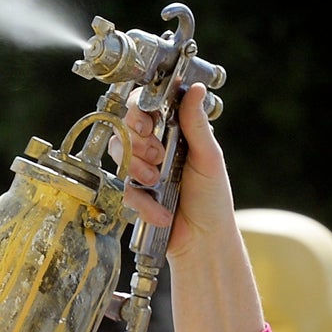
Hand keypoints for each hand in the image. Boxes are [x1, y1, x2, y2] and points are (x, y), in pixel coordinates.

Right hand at [110, 82, 263, 331]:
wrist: (204, 241)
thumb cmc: (213, 200)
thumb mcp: (209, 158)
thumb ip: (196, 124)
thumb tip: (194, 89)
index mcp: (174, 131)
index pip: (146, 106)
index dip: (140, 110)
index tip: (147, 122)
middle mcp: (154, 146)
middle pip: (126, 126)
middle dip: (138, 140)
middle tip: (157, 154)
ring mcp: (141, 169)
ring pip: (118, 153)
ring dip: (137, 167)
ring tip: (158, 181)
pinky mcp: (132, 193)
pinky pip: (123, 187)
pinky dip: (142, 200)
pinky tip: (161, 210)